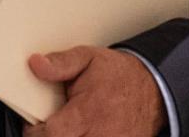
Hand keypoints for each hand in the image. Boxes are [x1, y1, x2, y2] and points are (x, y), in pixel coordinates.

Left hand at [22, 46, 167, 136]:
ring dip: (70, 136)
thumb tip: (36, 64)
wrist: (153, 90)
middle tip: (54, 124)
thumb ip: (60, 63)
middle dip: (53, 135)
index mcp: (86, 114)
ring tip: (71, 127)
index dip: (35, 132)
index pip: (50, 135)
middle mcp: (98, 136)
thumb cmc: (118, 75)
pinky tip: (83, 131)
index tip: (35, 124)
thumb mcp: (88, 58)